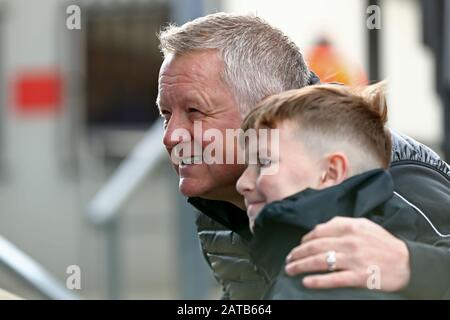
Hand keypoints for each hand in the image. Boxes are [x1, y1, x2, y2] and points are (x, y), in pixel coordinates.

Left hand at [285, 217, 410, 291]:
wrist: (407, 262)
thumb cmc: (383, 243)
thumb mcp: (364, 225)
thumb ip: (342, 224)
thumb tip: (319, 228)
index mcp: (350, 227)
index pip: (319, 231)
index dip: (304, 240)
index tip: (298, 247)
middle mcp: (349, 241)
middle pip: (315, 247)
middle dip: (297, 254)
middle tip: (288, 259)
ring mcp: (353, 259)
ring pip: (319, 262)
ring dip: (301, 266)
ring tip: (290, 270)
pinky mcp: (359, 276)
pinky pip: (333, 279)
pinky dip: (317, 281)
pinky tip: (306, 282)